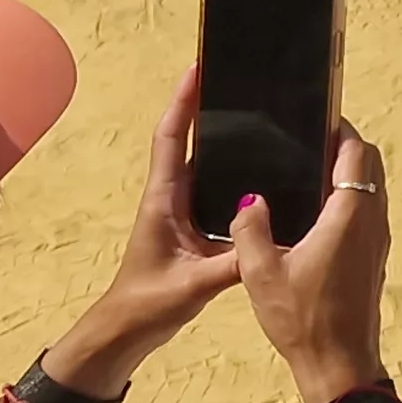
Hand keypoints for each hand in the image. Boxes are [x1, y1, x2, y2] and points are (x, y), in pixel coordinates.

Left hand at [39, 68, 246, 394]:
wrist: (125, 335)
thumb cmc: (147, 306)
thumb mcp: (194, 285)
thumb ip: (234, 263)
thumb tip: (276, 235)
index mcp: (164, 199)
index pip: (171, 139)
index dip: (183, 102)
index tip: (199, 67)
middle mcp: (173, 197)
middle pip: (190, 140)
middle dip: (209, 106)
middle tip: (243, 79)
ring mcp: (184, 211)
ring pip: (206, 162)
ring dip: (226, 136)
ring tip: (263, 113)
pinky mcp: (196, 226)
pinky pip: (219, 187)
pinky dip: (237, 169)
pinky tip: (268, 168)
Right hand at [229, 121, 388, 402]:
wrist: (339, 363)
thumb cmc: (301, 319)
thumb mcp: (261, 273)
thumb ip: (251, 229)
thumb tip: (250, 200)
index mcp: (350, 215)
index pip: (357, 153)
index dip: (340, 130)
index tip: (317, 119)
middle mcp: (373, 220)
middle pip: (370, 165)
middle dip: (346, 146)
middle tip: (309, 141)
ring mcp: (378, 239)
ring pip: (373, 187)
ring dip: (351, 172)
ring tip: (309, 169)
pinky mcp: (375, 256)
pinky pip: (369, 210)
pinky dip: (351, 197)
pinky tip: (316, 210)